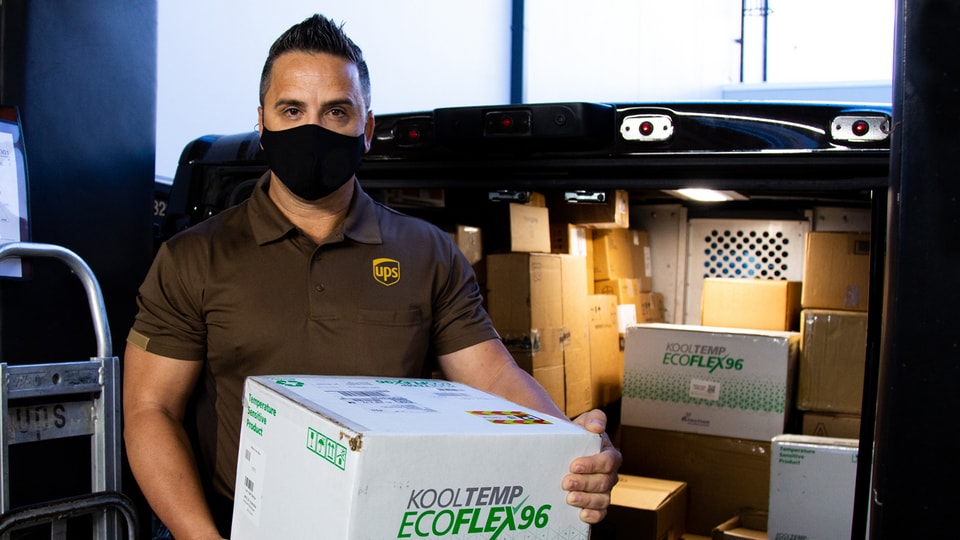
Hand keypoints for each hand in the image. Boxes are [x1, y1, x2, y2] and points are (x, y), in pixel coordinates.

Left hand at [563, 409, 621, 523]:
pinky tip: (581, 515)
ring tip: (569, 498)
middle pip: (604, 482)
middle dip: (585, 483)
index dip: (593, 464)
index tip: (574, 465)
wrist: (566, 450)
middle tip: (566, 482)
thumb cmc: (577, 436)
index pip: (608, 461)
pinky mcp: (596, 503)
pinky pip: (601, 513)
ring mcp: (604, 490)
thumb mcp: (584, 422)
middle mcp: (610, 474)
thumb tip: (597, 426)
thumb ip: (594, 419)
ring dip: (587, 500)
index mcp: (610, 455)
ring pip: (603, 499)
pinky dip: (593, 515)